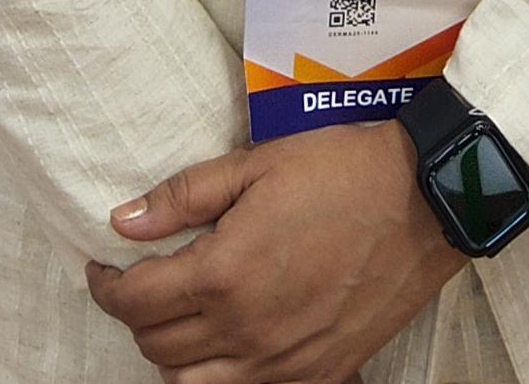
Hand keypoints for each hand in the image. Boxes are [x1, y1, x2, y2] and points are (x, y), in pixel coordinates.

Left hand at [84, 118, 464, 381]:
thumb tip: (123, 221)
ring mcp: (283, 362)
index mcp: (225, 275)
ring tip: (181, 312)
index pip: (136, 301)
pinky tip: (228, 335)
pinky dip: (220, 373)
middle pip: (156, 346)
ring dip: (172, 352)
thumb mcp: (255, 165)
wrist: (424, 203)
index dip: (106, 284)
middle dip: (136, 313)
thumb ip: (184, 198)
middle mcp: (246, 331)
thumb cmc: (342, 171)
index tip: (104, 264)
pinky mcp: (318, 374)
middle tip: (144, 278)